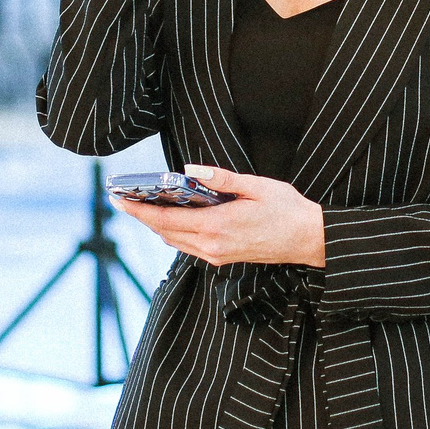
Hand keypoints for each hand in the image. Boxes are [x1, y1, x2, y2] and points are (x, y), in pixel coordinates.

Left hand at [110, 164, 325, 266]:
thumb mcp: (256, 186)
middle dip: (142, 216)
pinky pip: (188, 246)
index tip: (119, 199)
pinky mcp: (223, 258)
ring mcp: (217, 255)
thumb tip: (191, 170)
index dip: (139, 211)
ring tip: (145, 205)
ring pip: (175, 241)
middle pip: (164, 232)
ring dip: (157, 224)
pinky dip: (175, 231)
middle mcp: (212, 246)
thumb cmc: (287, 210)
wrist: (309, 240)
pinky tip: (174, 216)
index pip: (166, 220)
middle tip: (125, 198)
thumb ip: (221, 179)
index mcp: (218, 226)